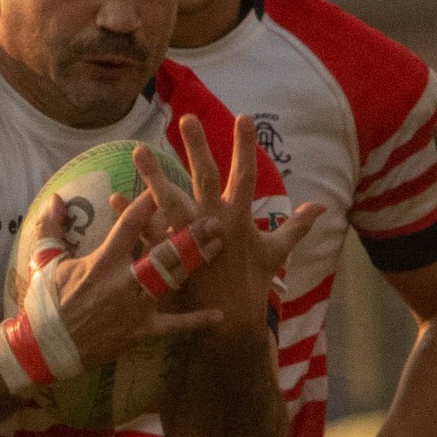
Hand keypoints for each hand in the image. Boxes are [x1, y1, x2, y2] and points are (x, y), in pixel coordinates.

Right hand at [0, 186, 224, 396]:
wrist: (44, 349)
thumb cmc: (44, 303)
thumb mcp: (45, 261)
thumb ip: (52, 227)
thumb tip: (56, 197)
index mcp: (102, 261)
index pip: (128, 225)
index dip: (147, 204)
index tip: (165, 185)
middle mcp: (123, 282)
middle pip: (162, 253)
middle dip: (189, 234)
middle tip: (213, 219)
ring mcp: (134, 308)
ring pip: (172, 281)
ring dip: (197, 262)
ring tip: (220, 245)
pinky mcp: (139, 332)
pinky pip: (173, 326)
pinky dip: (196, 321)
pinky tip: (220, 314)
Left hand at [134, 114, 323, 342]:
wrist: (231, 320)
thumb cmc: (253, 281)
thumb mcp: (277, 252)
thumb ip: (297, 226)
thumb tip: (323, 207)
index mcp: (239, 219)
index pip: (245, 176)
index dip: (245, 147)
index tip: (243, 116)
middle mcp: (214, 225)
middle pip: (205, 180)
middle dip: (198, 149)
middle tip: (187, 119)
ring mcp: (190, 240)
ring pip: (169, 202)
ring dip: (153, 177)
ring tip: (138, 150)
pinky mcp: (171, 257)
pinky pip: (146, 233)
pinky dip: (130, 216)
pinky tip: (113, 198)